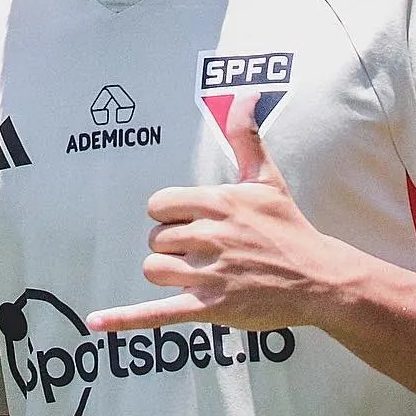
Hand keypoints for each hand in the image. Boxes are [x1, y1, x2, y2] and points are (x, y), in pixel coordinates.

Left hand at [86, 93, 342, 333]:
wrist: (321, 278)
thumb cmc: (289, 227)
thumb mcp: (266, 178)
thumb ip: (246, 136)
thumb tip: (246, 94)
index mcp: (217, 203)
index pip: (159, 205)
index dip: (169, 215)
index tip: (192, 222)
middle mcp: (210, 236)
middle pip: (156, 238)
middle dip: (172, 246)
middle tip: (204, 252)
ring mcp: (210, 273)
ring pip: (154, 269)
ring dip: (168, 273)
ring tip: (197, 275)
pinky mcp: (210, 307)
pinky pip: (157, 312)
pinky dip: (124, 319)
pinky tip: (94, 322)